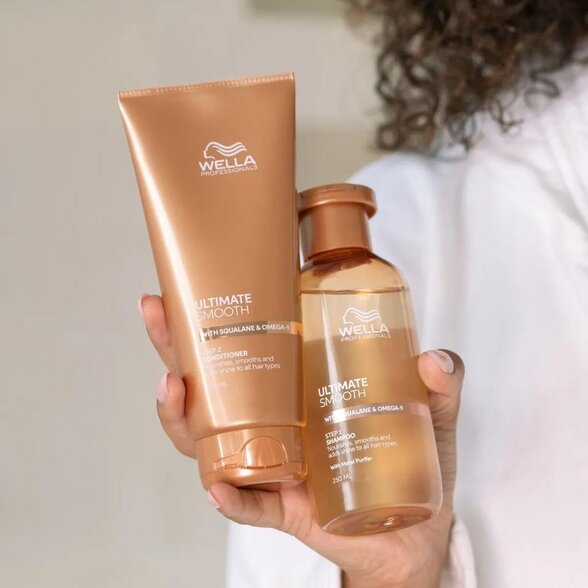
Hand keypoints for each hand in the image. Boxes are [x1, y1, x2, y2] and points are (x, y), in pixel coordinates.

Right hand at [139, 294, 463, 587]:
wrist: (412, 531)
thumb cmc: (412, 458)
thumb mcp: (431, 410)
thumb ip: (441, 381)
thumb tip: (433, 358)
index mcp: (299, 384)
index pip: (250, 343)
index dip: (216, 313)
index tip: (190, 279)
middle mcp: (274, 417)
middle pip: (212, 381)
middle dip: (176, 346)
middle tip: (158, 312)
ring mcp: (272, 460)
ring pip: (211, 438)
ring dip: (182, 416)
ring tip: (174, 388)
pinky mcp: (282, 506)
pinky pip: (248, 502)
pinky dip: (230, 496)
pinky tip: (217, 484)